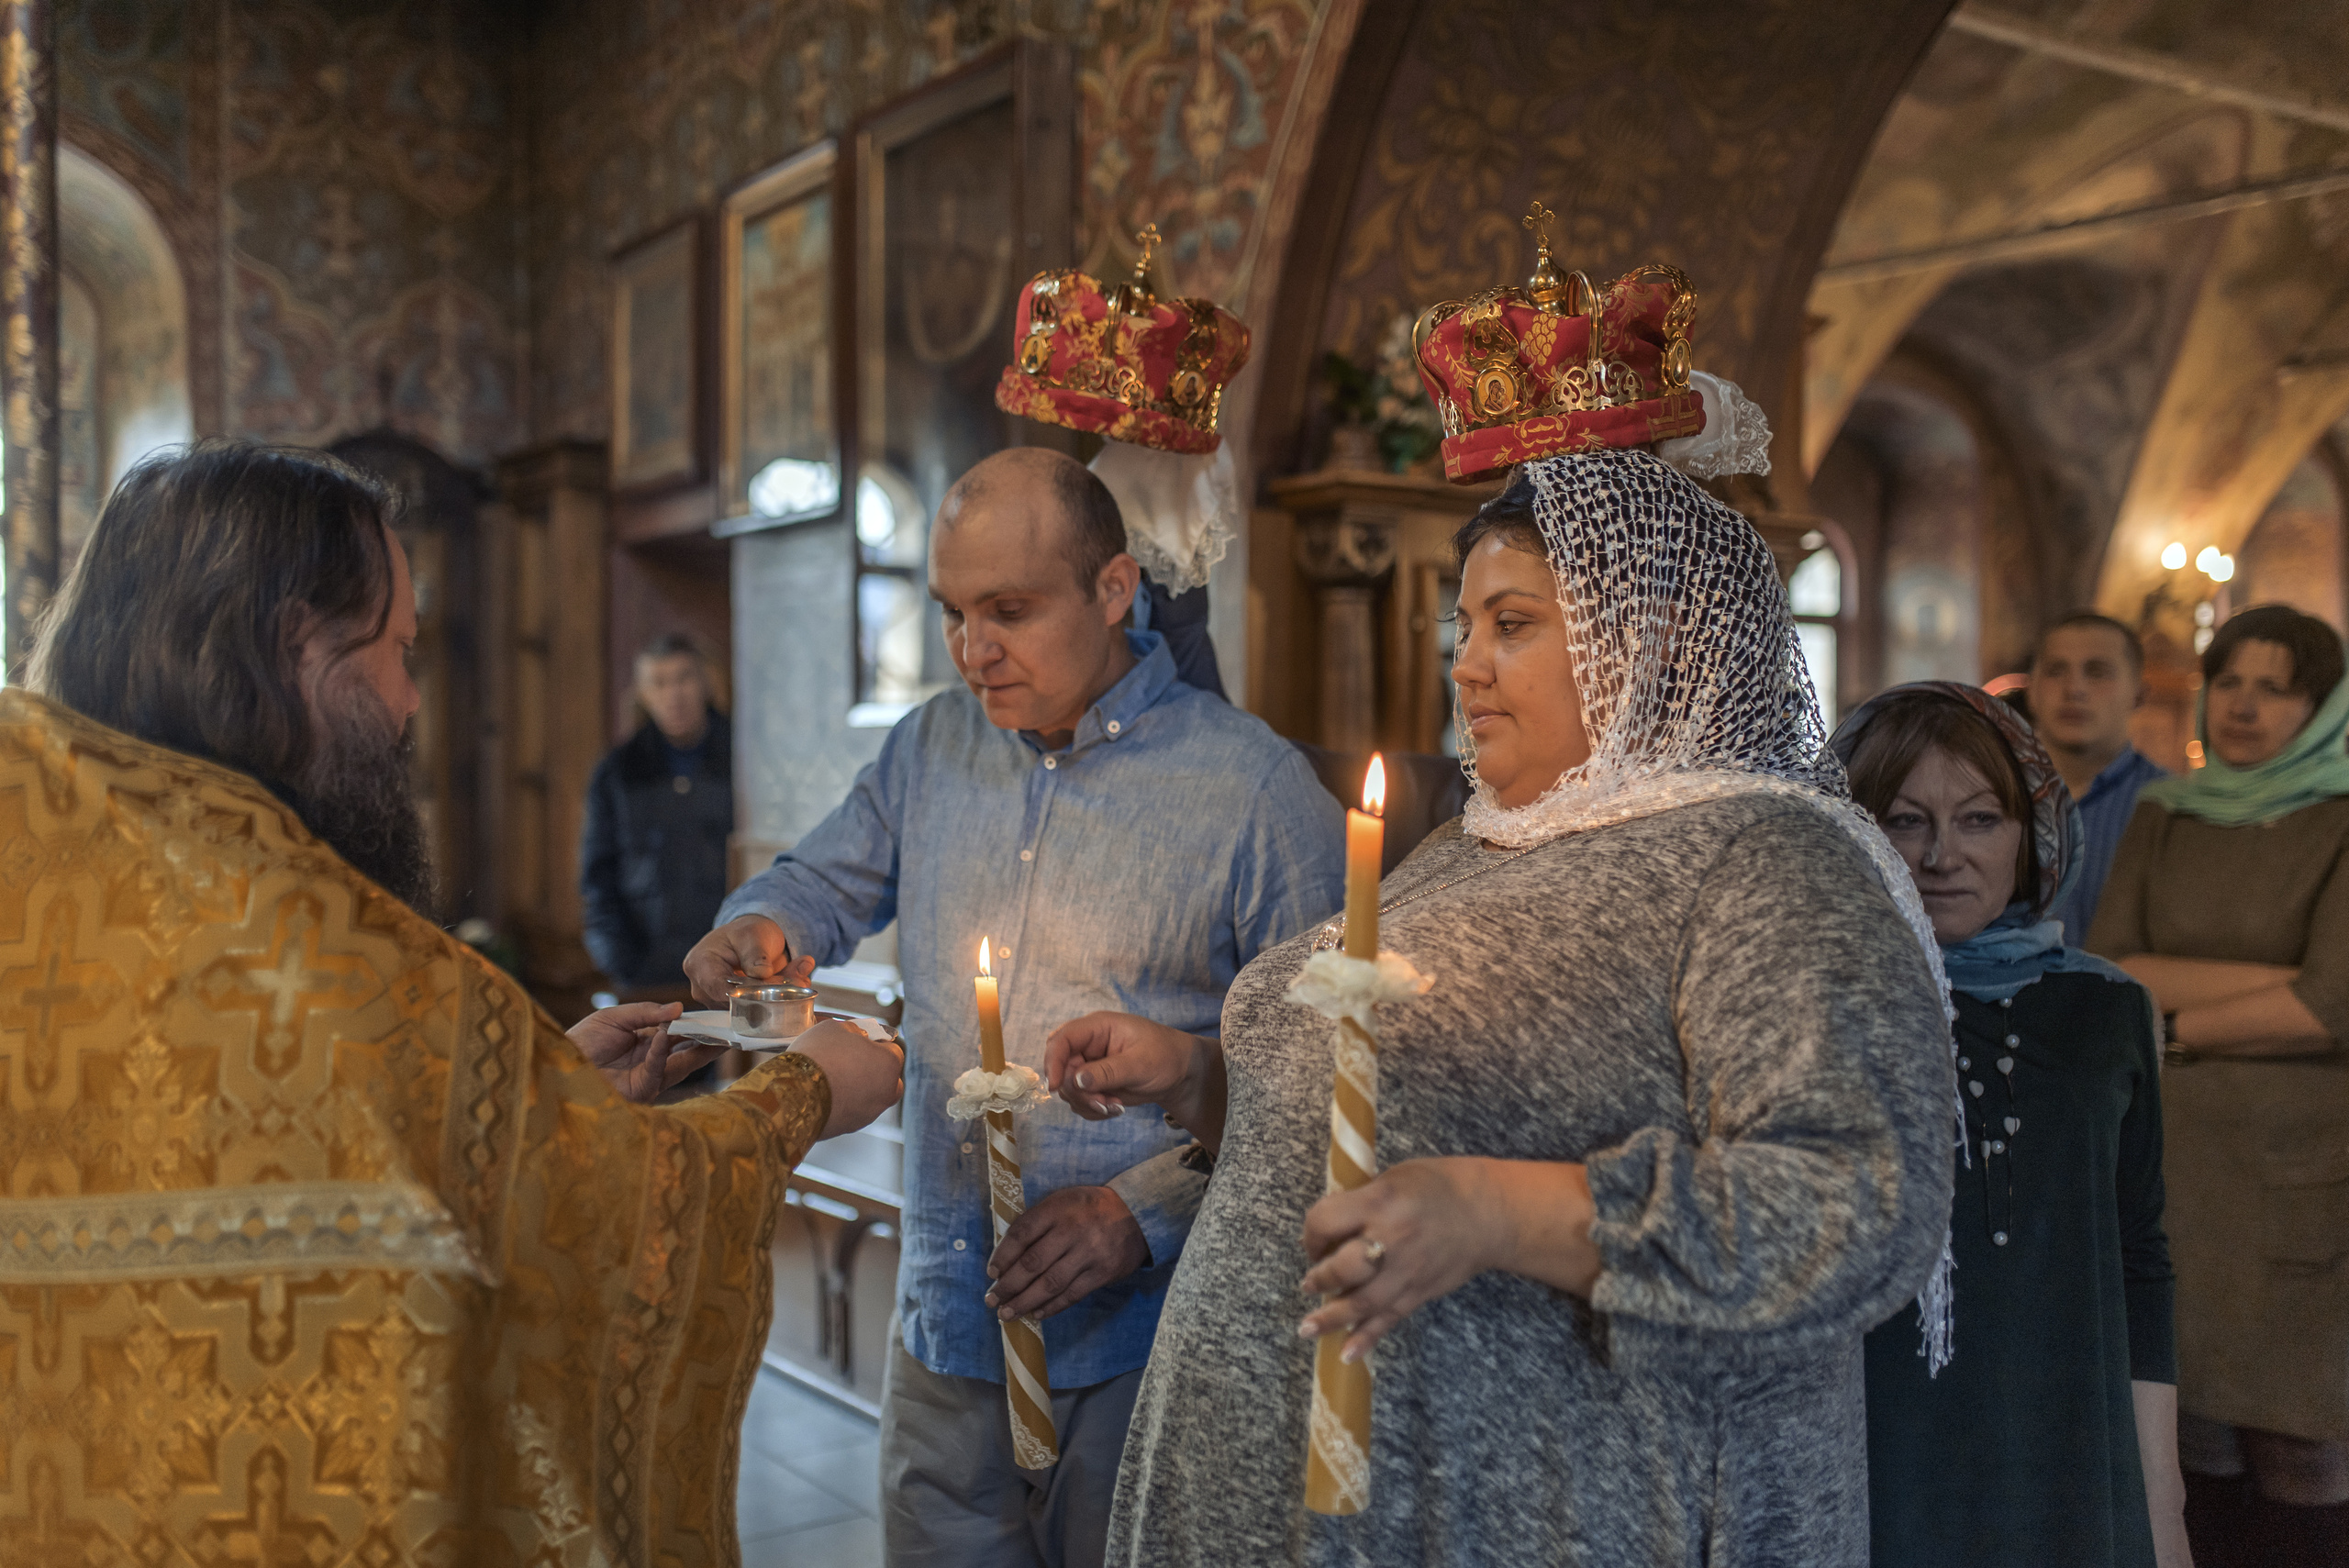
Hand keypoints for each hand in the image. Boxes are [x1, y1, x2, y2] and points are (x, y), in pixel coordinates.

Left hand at [569, 1001, 726, 1102]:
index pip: (678, 1032)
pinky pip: (659, 1068)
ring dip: (700, 1049)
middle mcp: (652, 1059)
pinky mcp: (642, 1089)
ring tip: (718, 1035)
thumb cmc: (582, 1041)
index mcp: (646, 1041)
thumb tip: (679, 1008)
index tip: (716, 1016)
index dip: (697, 1024)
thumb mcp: (614, 1018)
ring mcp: (649, 1076)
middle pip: (688, 1048)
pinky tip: (666, 1036)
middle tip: (731, 1028)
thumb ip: (646, 1012)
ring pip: (683, 1062)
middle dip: (709, 1039)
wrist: (558, 1065)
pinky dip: (663, 1051)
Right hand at [683, 915, 811, 1006]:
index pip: (719, 989)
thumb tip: (762, 973)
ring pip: (752, 1009)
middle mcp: (704, 988)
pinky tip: (797, 981)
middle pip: (736, 1002)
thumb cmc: (744, 934)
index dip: (747, 992)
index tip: (773, 986)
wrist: (751, 941)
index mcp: (700, 965)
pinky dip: (782, 998)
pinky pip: (761, 1010)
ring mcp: (719, 1002)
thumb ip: (756, 954)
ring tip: (800, 977)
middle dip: (771, 993)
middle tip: (799, 980)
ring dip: (780, 996)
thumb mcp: (752, 934)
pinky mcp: (737, 1010)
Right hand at [792, 1018, 904, 1138]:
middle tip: (849, 1060)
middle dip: (872, 1069)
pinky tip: (823, 1094)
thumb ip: (853, 1032)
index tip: (860, 1041)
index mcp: (889, 1064)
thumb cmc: (819, 1056)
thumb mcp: (835, 1028)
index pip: (892, 1050)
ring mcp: (869, 1114)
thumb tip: (856, 1036)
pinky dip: (842, 1103)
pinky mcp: (849, 1128)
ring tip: (831, 1078)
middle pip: (886, 1078)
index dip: (875, 1043)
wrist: (794, 1096)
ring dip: (856, 1088)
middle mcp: (886, 1093)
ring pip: (868, 1097)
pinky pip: (850, 1111)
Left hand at [984, 1185, 1149, 1321]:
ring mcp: (1089, 1254)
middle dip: (1008, 1285)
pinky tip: (1036, 1314)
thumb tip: (1007, 1253)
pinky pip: (1072, 1294)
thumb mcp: (1064, 1200)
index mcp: (1058, 1208)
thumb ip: (1039, 1221)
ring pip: (1050, 1283)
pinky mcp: (1102, 1273)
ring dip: (1025, 1301)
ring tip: (1007, 1313)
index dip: (1003, 1255)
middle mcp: (1072, 1231)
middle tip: (992, 1300)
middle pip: (1032, 1263)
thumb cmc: (1090, 1208)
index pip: (1022, 1233)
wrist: (1138, 1213)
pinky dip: (1051, 1307)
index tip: (991, 1272)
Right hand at [1044, 1011, 1221, 1145]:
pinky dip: (1094, 1109)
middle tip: (1104, 1102)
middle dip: (1078, 1091)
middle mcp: (1088, 1045)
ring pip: (1069, 1089)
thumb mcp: (1141, 1064)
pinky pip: (1080, 1101)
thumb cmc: (1166, 1057)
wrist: (1181, 1074)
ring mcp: (1089, 1066)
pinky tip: (1116, 1107)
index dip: (1053, 1061)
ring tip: (1116, 1105)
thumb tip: (1077, 1080)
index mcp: (1098, 1028)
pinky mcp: (1094, 1085)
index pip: (1062, 1039)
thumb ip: (1108, 1072)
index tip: (1056, 1087)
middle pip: (1061, 1068)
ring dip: (1089, 1103)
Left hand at [1298, 1157, 1600, 1362]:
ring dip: (1331, 1318)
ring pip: (1361, 1302)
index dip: (1312, 1233)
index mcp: (1379, 1202)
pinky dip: (1366, 1338)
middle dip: (1320, 1277)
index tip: (1315, 1238)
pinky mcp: (1419, 1292)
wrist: (1488, 1212)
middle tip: (1311, 1281)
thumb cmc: (1437, 1187)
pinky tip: (1346, 1354)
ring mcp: (1406, 1271)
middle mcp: (1391, 1238)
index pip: (1325, 1221)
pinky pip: (1388, 1319)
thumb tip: (1328, 1232)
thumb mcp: (1392, 1178)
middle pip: (1343, 1267)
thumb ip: (1359, 1203)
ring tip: (1307, 1328)